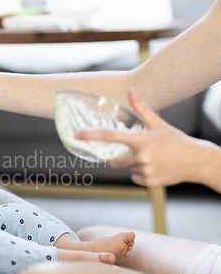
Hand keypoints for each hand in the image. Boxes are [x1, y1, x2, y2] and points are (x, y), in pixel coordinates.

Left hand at [75, 88, 206, 187]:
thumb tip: (131, 91)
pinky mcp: (148, 182)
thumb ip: (141, 108)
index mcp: (141, 139)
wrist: (196, 161)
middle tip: (134, 152)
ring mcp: (145, 170)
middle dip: (119, 157)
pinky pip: (134, 178)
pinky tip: (155, 167)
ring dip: (133, 164)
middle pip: (114, 159)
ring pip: (126, 168)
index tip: (77, 135)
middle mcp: (141, 156)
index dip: (91, 135)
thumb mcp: (158, 123)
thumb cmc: (175, 140)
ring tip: (152, 158)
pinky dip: (141, 173)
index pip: (110, 136)